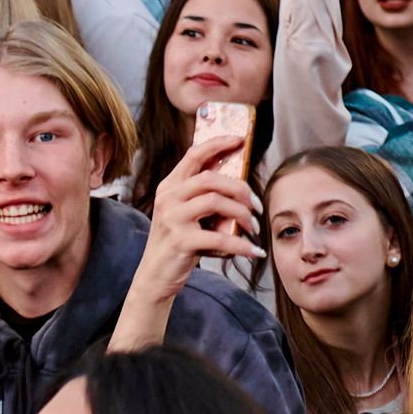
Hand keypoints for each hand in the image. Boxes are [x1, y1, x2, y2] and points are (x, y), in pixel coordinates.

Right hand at [139, 131, 262, 289]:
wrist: (155, 275)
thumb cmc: (179, 241)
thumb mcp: (188, 213)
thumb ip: (206, 196)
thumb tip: (242, 182)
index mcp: (170, 187)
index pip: (193, 155)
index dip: (217, 144)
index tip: (239, 139)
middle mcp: (168, 198)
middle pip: (211, 178)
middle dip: (241, 188)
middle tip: (256, 204)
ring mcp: (172, 218)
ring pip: (216, 202)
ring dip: (243, 214)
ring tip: (253, 227)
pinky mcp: (180, 241)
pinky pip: (220, 237)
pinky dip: (242, 245)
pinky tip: (254, 251)